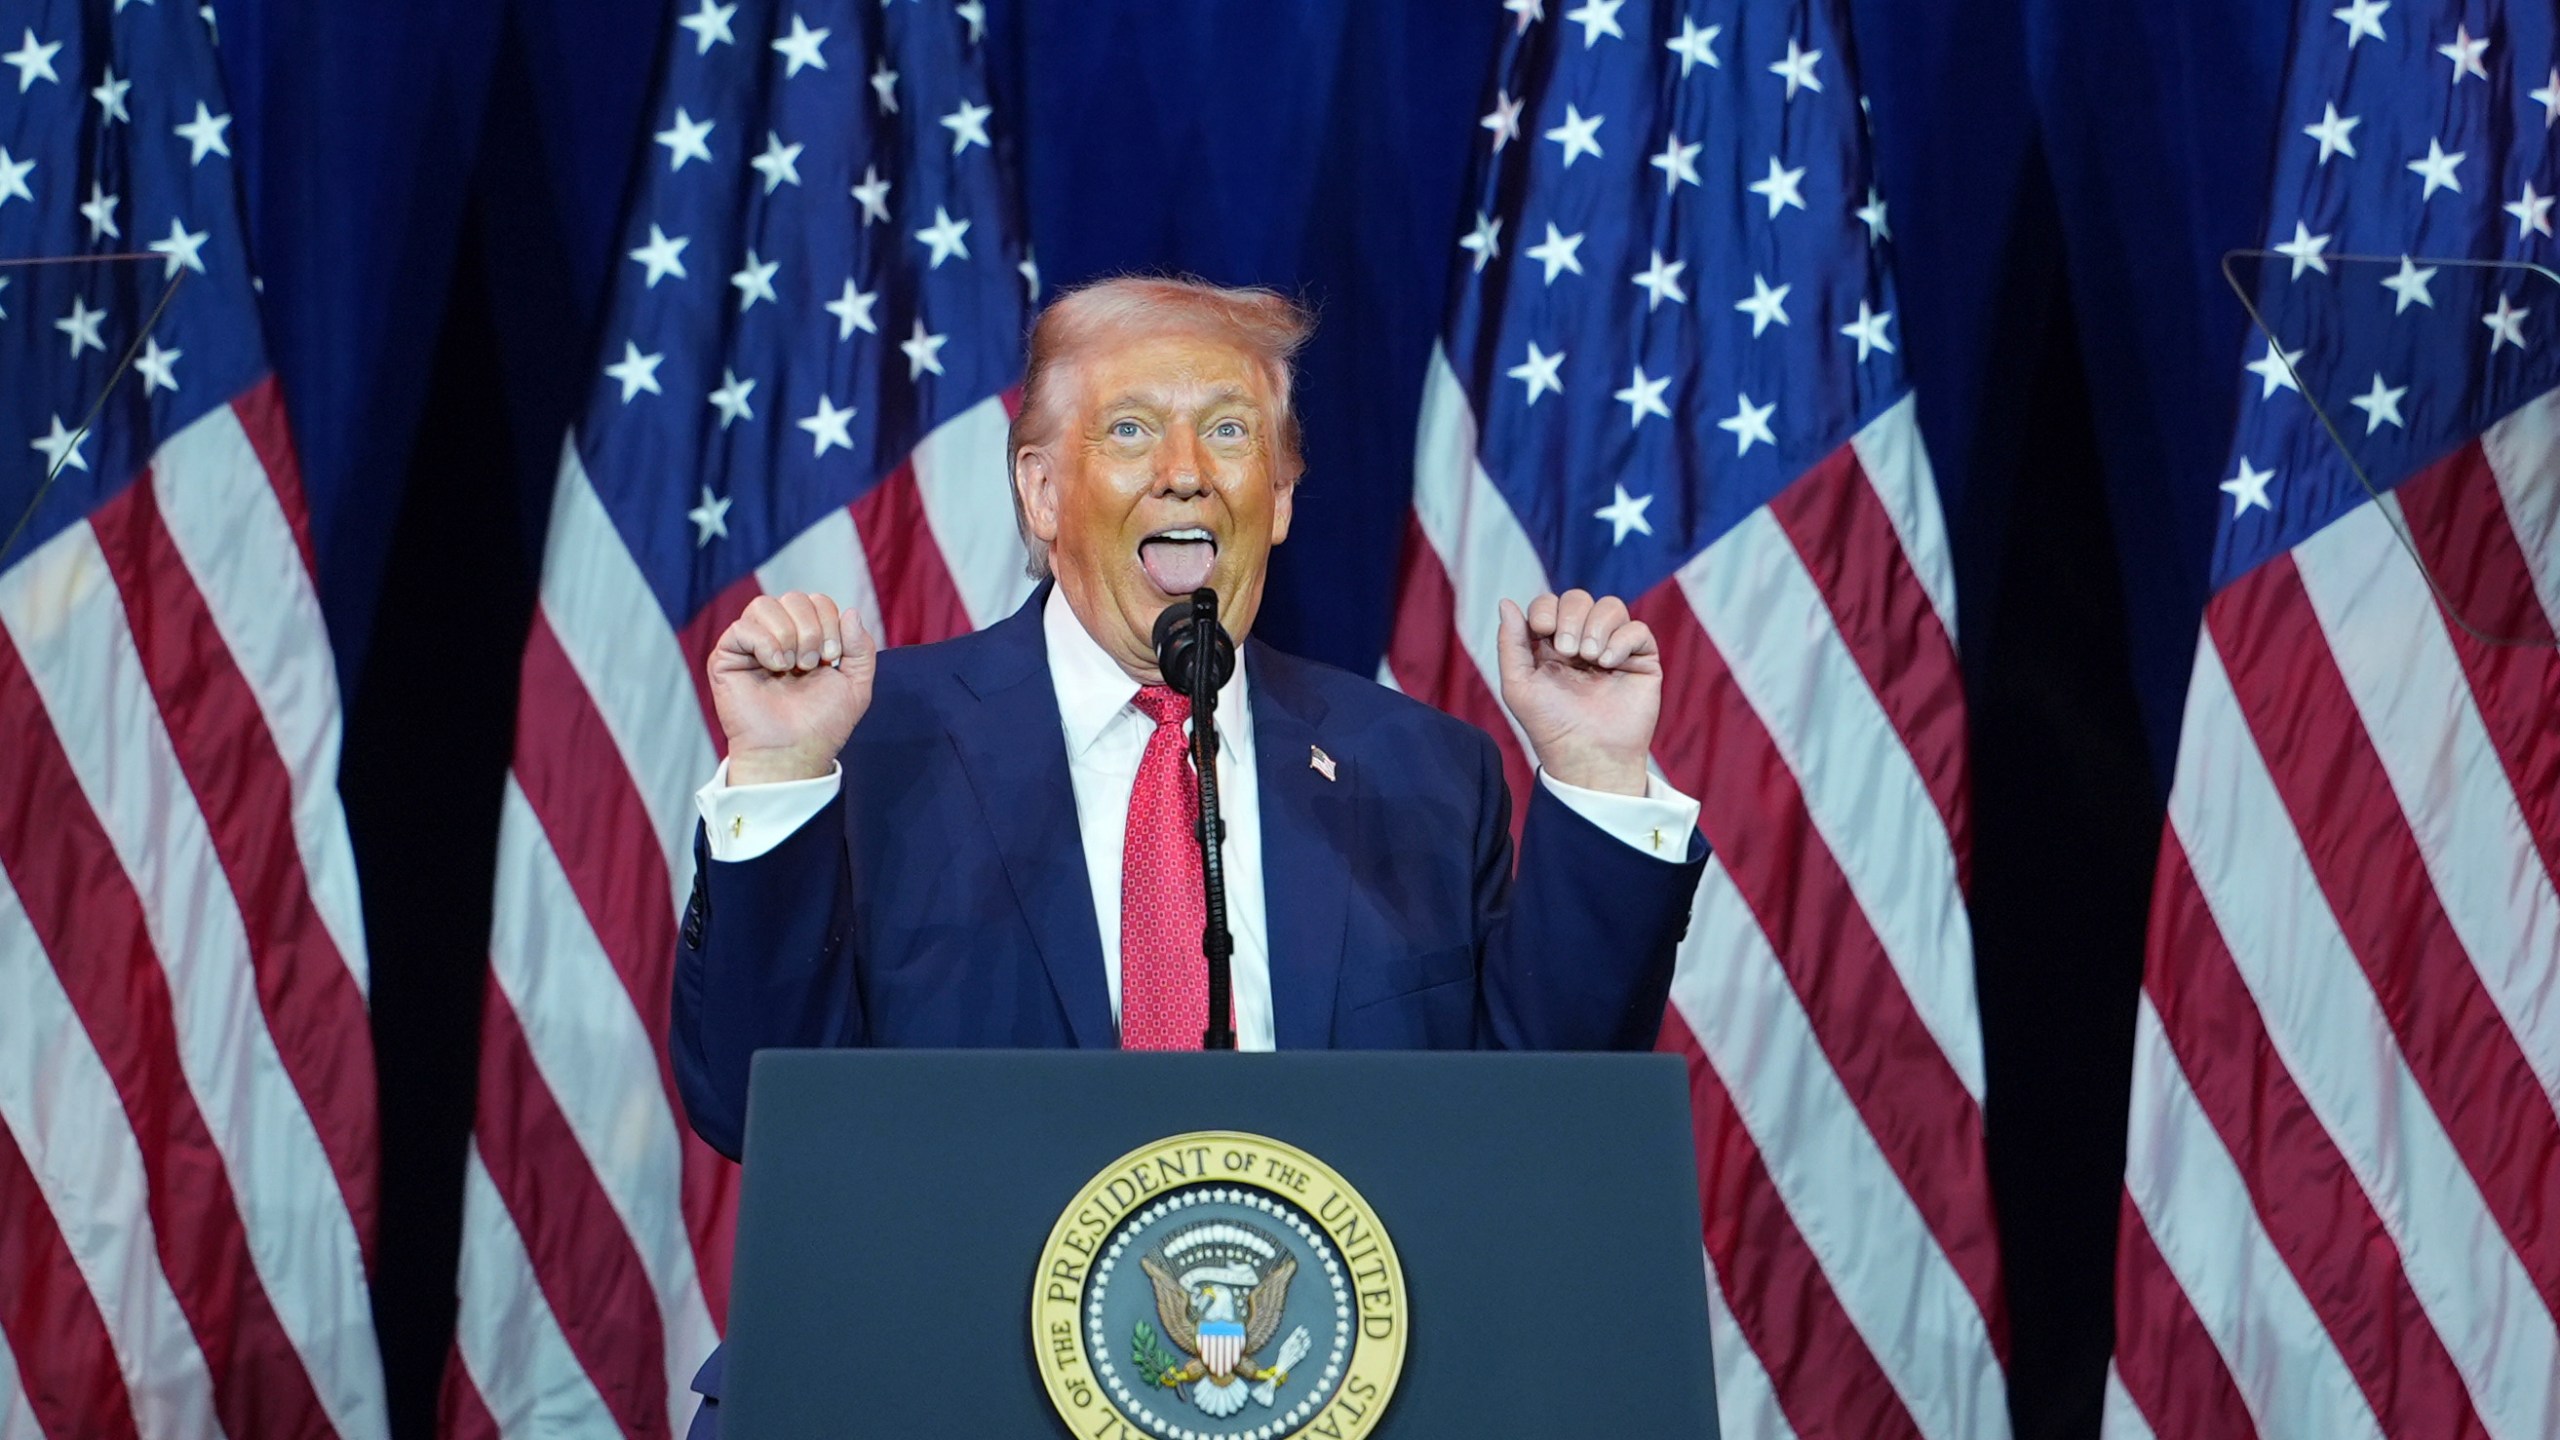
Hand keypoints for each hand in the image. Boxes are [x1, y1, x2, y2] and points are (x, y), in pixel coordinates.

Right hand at [707, 591, 876, 784]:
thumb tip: (850, 612)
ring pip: (764, 604)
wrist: (794, 750)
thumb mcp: (856, 684)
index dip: (830, 623)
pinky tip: (774, 666)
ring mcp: (751, 645)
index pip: (817, 601)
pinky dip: (765, 643)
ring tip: (791, 667)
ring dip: (788, 634)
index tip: (832, 659)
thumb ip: (862, 648)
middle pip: (794, 598)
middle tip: (811, 664)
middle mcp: (777, 636)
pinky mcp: (727, 657)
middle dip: (811, 629)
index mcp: (806, 637)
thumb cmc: (822, 723)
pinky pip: (742, 627)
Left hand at [1496, 590, 1660, 796]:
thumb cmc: (1550, 726)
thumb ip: (1510, 642)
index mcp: (1551, 645)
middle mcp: (1582, 642)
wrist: (1587, 755)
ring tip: (1590, 658)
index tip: (1542, 630)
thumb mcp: (1518, 684)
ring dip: (1596, 626)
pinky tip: (1609, 664)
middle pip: (1579, 598)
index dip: (1545, 609)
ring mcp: (1613, 649)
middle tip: (1568, 651)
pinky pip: (1637, 629)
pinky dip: (1621, 640)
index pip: (1549, 603)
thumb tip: (1506, 602)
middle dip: (1570, 617)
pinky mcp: (1640, 660)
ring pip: (1611, 606)